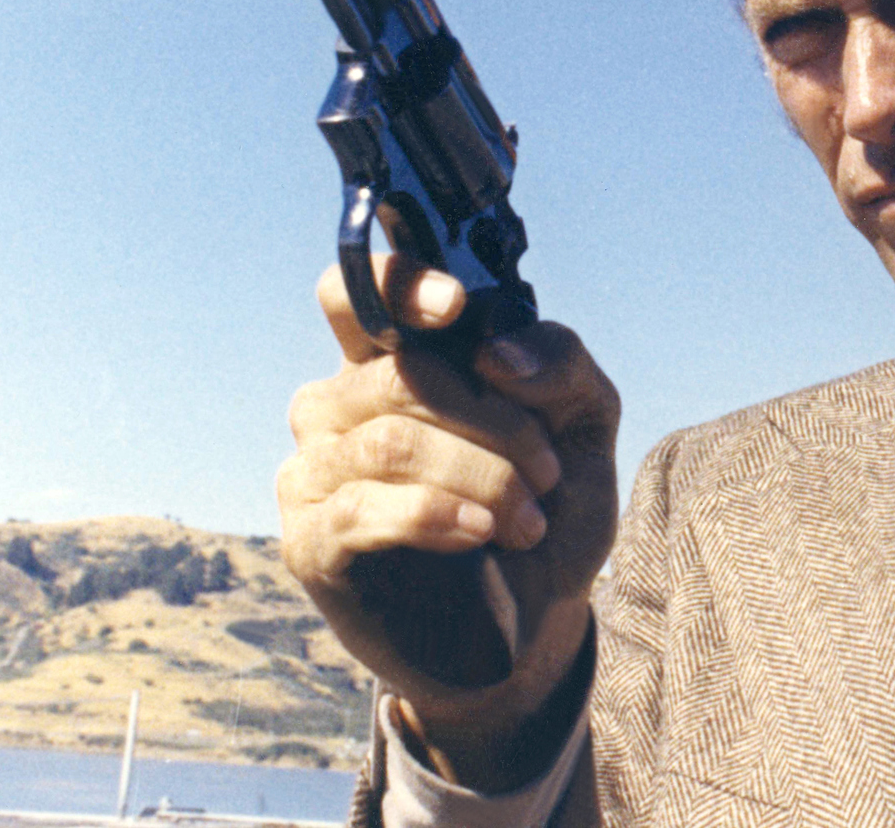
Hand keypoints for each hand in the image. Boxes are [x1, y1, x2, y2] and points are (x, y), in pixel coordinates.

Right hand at [278, 257, 618, 788]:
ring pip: (391, 439)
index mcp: (395, 358)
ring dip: (482, 475)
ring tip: (528, 518)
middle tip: (547, 468)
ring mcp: (315, 472)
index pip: (354, 292)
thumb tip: (498, 353)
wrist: (539, 610)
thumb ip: (558, 361)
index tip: (457, 305)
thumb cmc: (549, 499)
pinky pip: (363, 507)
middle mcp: (339, 405)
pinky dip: (437, 514)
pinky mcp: (311, 541)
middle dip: (494, 419)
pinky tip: (480, 534)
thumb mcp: (583, 417)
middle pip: (400, 374)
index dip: (396, 283)